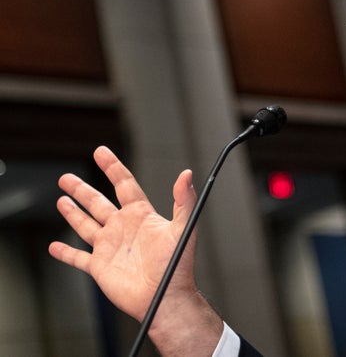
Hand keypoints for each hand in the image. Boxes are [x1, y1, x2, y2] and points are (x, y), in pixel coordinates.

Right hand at [48, 146, 198, 321]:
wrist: (165, 298)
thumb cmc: (177, 265)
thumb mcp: (183, 228)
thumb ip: (184, 200)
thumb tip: (186, 174)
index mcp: (141, 216)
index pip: (124, 185)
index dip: (112, 167)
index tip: (101, 152)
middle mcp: (123, 228)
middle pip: (98, 202)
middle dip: (82, 189)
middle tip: (66, 177)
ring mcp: (110, 246)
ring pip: (86, 225)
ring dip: (73, 213)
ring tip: (61, 199)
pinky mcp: (100, 267)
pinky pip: (78, 258)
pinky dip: (65, 253)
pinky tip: (54, 247)